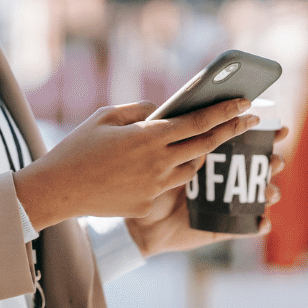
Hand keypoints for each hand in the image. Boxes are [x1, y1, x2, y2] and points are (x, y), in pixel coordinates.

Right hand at [13, 98, 260, 231]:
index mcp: (148, 136)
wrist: (58, 190)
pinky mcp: (148, 204)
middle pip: (206, 145)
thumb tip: (161, 110)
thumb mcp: (105, 117)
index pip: (198, 122)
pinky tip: (162, 166)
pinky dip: (171, 173)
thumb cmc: (78, 148)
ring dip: (200, 154)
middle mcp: (158, 162)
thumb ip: (138, 110)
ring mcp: (155, 186)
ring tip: (203, 142)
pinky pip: (169, 185)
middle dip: (231, 130)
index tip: (246, 103)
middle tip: (249, 120)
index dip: (225, 112)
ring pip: (191, 167)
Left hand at [124, 127, 288, 256]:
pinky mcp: (223, 227)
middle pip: (260, 168)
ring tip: (269, 190)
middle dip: (274, 162)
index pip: (246, 143)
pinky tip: (263, 221)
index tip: (280, 128)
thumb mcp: (166, 159)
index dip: (267, 135)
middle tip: (276, 159)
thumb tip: (205, 126)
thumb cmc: (149, 183)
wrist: (140, 220)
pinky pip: (246, 227)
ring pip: (258, 196)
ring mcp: (226, 204)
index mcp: (215, 158)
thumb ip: (184, 142)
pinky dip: (259, 224)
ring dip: (270, 191)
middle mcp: (226, 180)